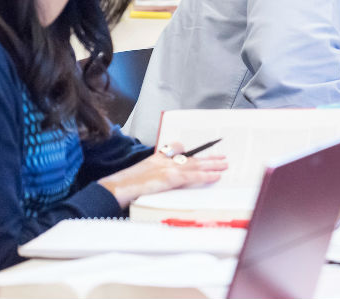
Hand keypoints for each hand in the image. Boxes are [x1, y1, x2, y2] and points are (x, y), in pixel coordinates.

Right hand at [98, 141, 227, 207]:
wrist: (114, 189)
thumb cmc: (121, 187)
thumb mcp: (135, 178)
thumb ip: (148, 178)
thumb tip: (152, 186)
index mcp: (154, 160)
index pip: (172, 149)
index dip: (184, 150)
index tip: (191, 150)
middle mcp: (163, 161)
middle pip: (190, 157)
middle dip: (206, 157)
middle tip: (220, 156)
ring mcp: (167, 168)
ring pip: (196, 164)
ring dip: (212, 164)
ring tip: (225, 164)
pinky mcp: (170, 178)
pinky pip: (193, 176)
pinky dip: (206, 175)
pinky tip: (216, 176)